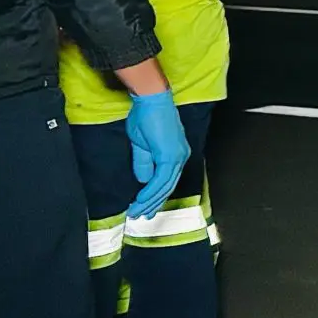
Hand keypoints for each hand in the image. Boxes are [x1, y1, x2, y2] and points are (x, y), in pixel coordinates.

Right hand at [125, 90, 188, 219]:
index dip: (156, 195)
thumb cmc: (145, 118)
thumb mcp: (142, 146)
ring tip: (136, 212)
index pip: (168, 180)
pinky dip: (150, 192)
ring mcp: (177, 156)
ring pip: (164, 186)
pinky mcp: (170, 155)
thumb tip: (143, 180)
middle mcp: (181, 157)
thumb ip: (144, 163)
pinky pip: (160, 180)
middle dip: (153, 203)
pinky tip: (140, 200)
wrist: (150, 101)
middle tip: (140, 216)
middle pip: (168, 187)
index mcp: (176, 154)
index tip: (145, 207)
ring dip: (149, 201)